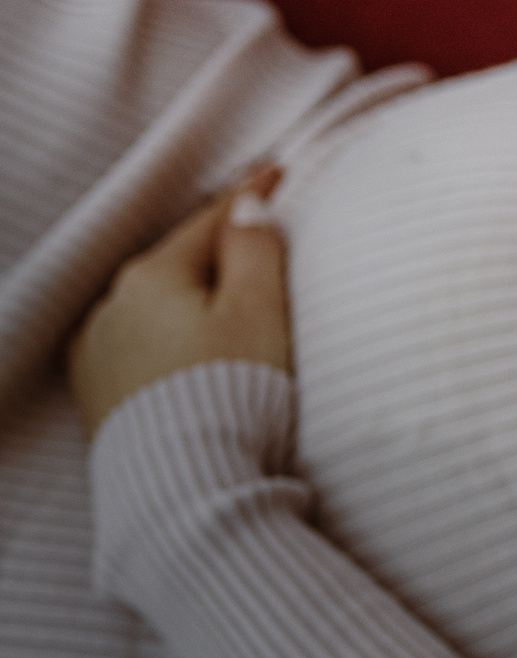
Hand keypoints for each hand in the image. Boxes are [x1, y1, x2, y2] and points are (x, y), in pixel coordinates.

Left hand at [71, 171, 290, 434]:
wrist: (185, 485)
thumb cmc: (234, 391)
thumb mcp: (261, 309)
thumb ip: (255, 248)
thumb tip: (248, 207)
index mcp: (154, 275)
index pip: (212, 220)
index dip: (250, 195)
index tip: (277, 173)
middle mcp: (113, 306)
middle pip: (178, 262)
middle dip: (215, 252)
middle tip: (257, 241)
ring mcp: (98, 352)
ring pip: (153, 305)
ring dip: (187, 300)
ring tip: (224, 308)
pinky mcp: (98, 396)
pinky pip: (136, 346)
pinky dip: (165, 338)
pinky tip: (185, 352)